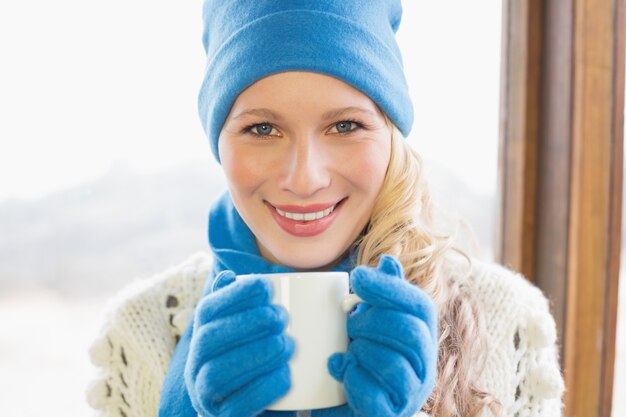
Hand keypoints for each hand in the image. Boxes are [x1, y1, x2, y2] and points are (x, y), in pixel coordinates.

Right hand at [184, 270, 295, 416]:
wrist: (259, 411)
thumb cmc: (255, 364)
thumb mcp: (245, 334)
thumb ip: (236, 308)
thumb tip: (227, 277)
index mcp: (201, 340)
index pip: (207, 311)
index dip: (234, 295)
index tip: (267, 286)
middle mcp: (195, 367)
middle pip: (209, 340)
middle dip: (247, 323)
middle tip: (281, 317)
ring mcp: (205, 397)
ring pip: (218, 373)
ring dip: (256, 354)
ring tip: (288, 345)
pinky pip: (236, 407)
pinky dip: (264, 388)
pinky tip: (286, 375)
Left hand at [318, 255, 437, 416]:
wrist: (346, 407)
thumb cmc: (361, 358)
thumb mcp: (370, 322)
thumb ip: (381, 294)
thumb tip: (389, 259)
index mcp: (422, 336)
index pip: (420, 305)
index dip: (389, 287)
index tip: (356, 277)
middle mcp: (424, 366)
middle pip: (410, 333)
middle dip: (371, 322)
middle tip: (348, 324)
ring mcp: (410, 394)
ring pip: (393, 364)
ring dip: (361, 351)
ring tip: (348, 351)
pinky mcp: (390, 416)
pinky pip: (374, 396)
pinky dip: (352, 380)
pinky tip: (341, 370)